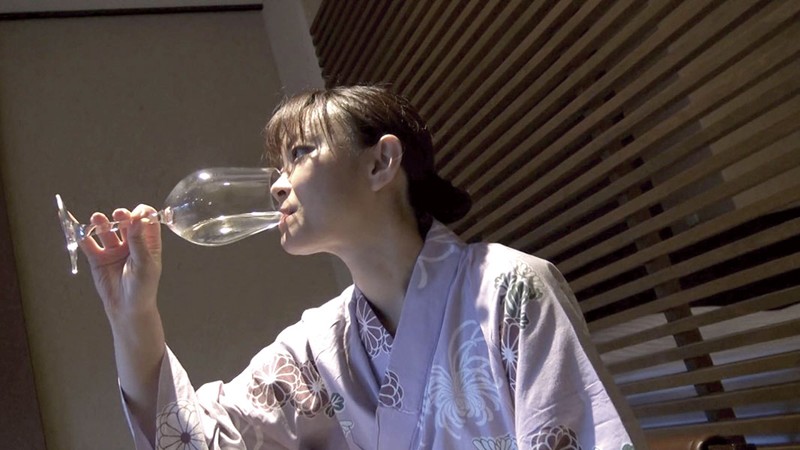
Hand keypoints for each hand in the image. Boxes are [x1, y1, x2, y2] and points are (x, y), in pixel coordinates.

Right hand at [79, 204, 162, 320]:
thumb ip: (138, 242)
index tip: (138, 213)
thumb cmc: (143, 287)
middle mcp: (130, 243)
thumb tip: (138, 219)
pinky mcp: (98, 258)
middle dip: (122, 216)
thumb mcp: (144, 264)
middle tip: (119, 214)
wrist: (127, 308)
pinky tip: (81, 232)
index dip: (142, 214)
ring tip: (97, 218)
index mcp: (147, 243)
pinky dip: (84, 238)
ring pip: (107, 231)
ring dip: (102, 223)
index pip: (147, 221)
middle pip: (125, 222)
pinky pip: (90, 245)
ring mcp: (114, 249)